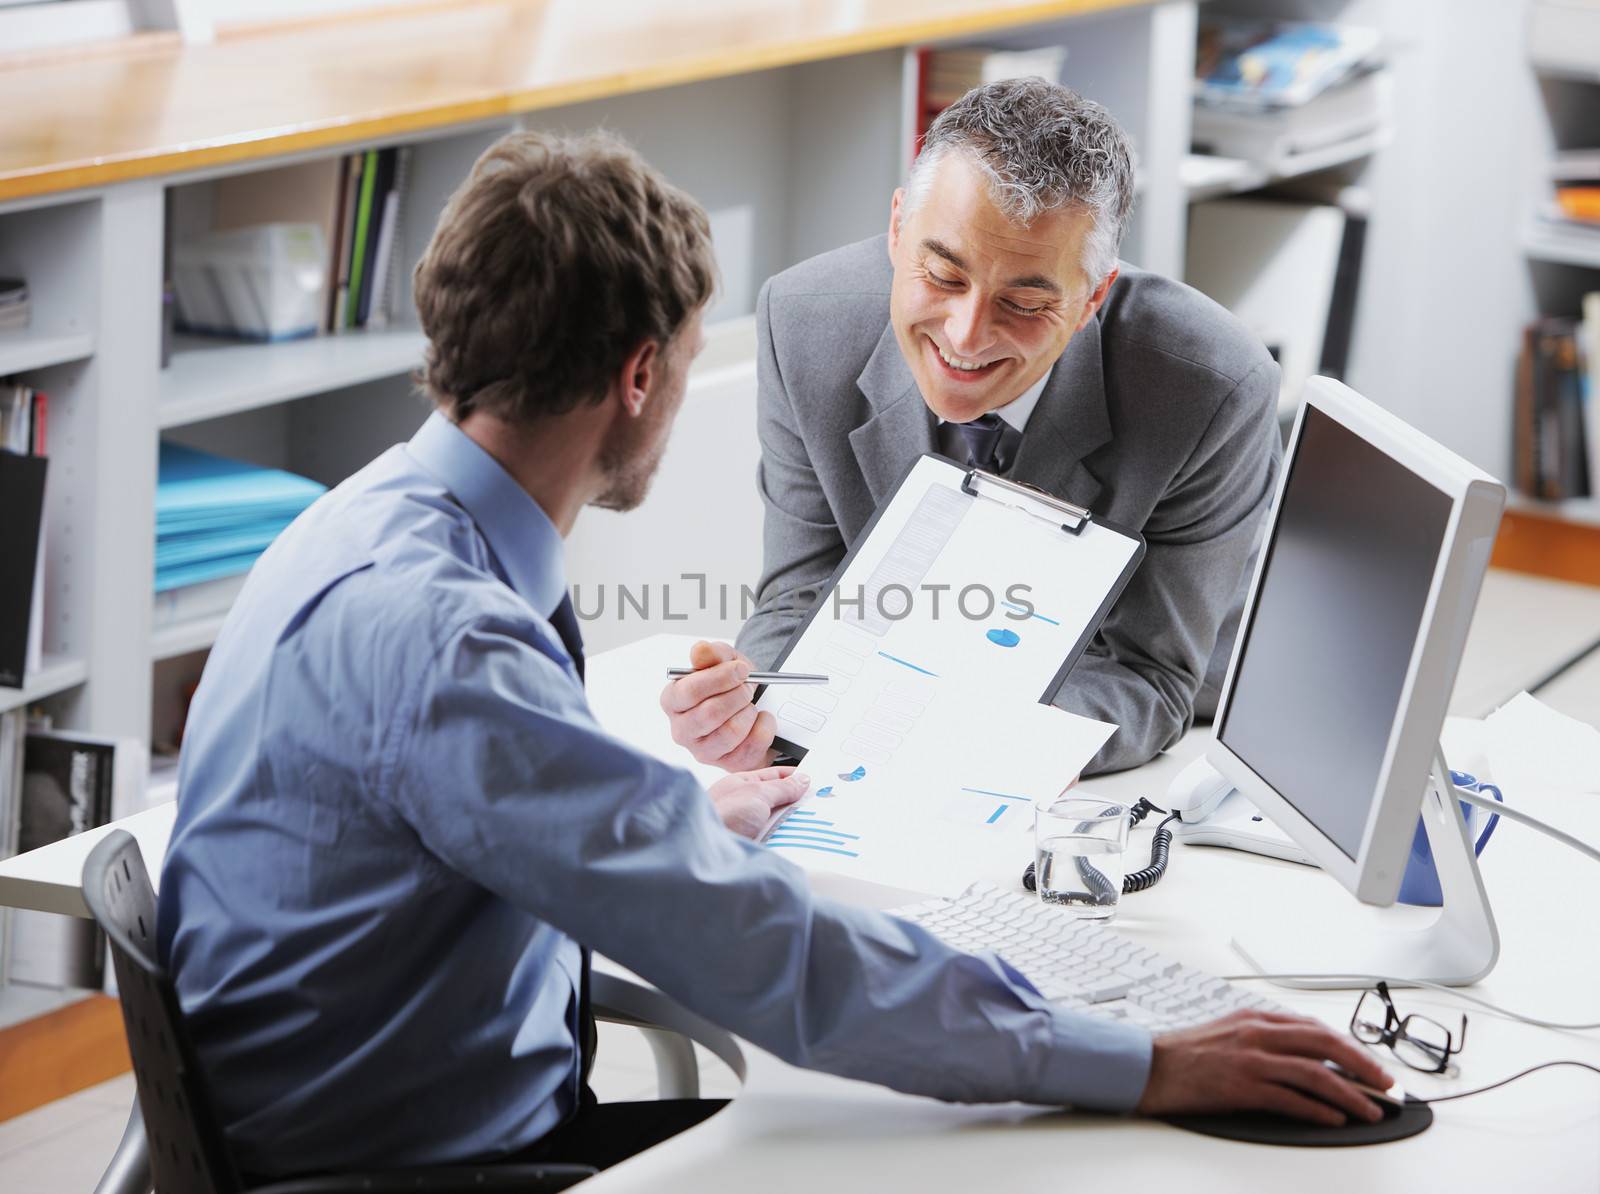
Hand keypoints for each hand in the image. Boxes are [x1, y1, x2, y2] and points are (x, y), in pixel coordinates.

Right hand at [660, 640, 776, 771]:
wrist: (754, 707)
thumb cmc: (731, 685)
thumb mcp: (725, 662)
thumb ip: (712, 654)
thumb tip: (699, 650)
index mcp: (672, 701)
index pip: (689, 691)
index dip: (719, 678)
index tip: (741, 669)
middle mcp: (681, 730)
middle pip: (710, 713)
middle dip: (737, 696)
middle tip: (748, 687)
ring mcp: (703, 752)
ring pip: (731, 731)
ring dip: (749, 712)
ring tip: (750, 704)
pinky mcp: (728, 765)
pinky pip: (752, 745)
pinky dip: (765, 726)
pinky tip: (760, 719)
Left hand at [708, 767, 809, 838]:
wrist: (705, 855)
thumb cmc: (719, 817)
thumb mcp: (756, 793)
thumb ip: (781, 787)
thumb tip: (801, 780)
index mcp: (741, 785)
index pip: (774, 776)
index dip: (795, 777)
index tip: (815, 781)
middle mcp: (743, 806)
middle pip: (779, 801)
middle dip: (796, 804)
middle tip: (816, 806)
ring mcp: (748, 829)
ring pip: (780, 824)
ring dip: (791, 826)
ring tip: (807, 826)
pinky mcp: (753, 848)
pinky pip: (777, 842)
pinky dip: (786, 842)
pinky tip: (795, 844)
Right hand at [1135, 1009, 1393, 1125]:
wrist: (1150, 1066)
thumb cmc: (1187, 1053)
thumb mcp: (1230, 1031)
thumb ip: (1265, 1037)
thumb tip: (1304, 1055)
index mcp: (1257, 1017)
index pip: (1316, 1028)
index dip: (1351, 1048)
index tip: (1371, 1065)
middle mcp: (1258, 1033)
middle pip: (1325, 1045)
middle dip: (1363, 1066)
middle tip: (1387, 1086)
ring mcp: (1251, 1059)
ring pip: (1316, 1073)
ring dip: (1351, 1094)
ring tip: (1372, 1110)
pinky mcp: (1242, 1086)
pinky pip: (1291, 1098)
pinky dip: (1318, 1110)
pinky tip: (1334, 1119)